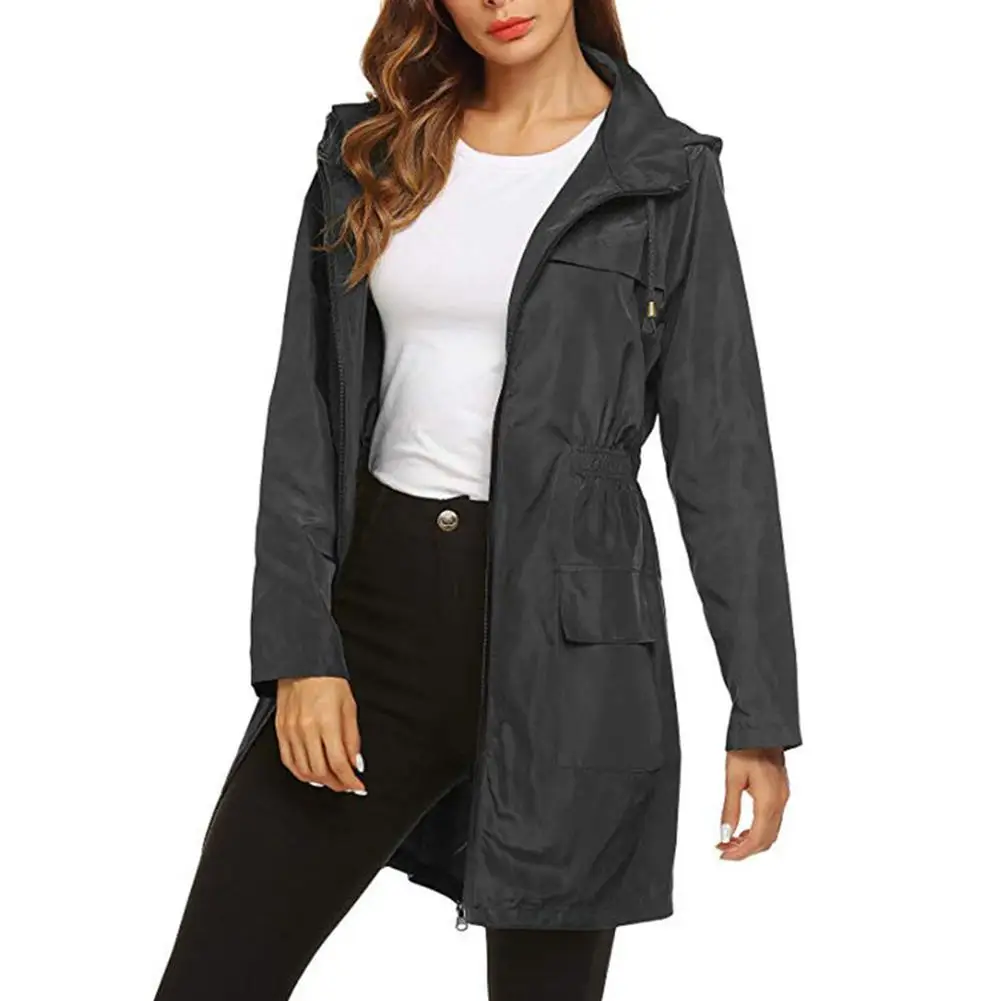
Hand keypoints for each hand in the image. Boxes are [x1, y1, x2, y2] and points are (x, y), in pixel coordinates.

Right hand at [275, 677, 366, 794]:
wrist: (303, 664)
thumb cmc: (328, 681)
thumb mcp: (349, 707)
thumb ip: (352, 738)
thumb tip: (355, 763)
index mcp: (327, 723)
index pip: (339, 763)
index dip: (350, 780)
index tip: (358, 786)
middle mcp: (306, 730)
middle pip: (321, 771)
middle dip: (336, 783)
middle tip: (346, 785)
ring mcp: (291, 732)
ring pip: (304, 770)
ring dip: (320, 781)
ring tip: (332, 780)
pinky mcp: (281, 731)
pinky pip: (288, 761)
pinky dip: (300, 773)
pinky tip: (311, 774)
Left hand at [716, 747, 788, 859]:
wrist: (763, 731)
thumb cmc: (747, 749)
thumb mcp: (732, 779)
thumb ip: (730, 809)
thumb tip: (725, 833)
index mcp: (769, 801)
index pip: (757, 839)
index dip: (741, 852)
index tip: (724, 855)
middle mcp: (780, 802)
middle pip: (766, 840)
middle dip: (745, 850)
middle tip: (724, 850)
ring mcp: (783, 798)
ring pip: (771, 832)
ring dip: (752, 841)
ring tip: (730, 841)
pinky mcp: (781, 793)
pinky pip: (773, 821)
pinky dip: (758, 830)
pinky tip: (743, 829)